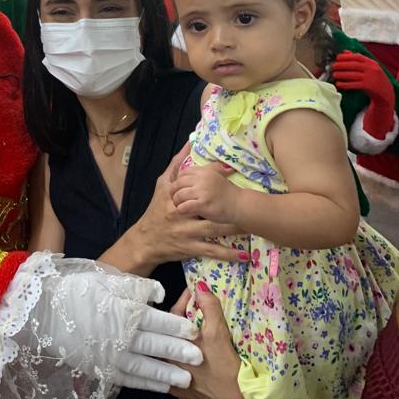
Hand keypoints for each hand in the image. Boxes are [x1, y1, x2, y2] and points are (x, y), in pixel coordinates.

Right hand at [46, 270, 201, 392]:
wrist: (46, 312)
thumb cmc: (78, 290)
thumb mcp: (107, 279)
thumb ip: (136, 286)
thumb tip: (162, 293)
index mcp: (122, 311)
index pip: (156, 320)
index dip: (177, 326)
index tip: (194, 331)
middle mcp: (119, 336)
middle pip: (154, 345)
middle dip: (178, 351)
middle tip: (198, 357)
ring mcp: (110, 354)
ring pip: (144, 366)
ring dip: (166, 373)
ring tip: (185, 379)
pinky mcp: (101, 367)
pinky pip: (128, 378)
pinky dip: (146, 383)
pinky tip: (161, 386)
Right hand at [118, 148, 245, 272]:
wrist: (145, 241)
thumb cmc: (156, 210)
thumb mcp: (162, 185)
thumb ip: (176, 165)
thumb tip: (190, 142)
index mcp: (174, 196)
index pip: (195, 185)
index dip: (213, 178)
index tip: (231, 172)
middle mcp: (180, 213)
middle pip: (210, 209)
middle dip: (230, 207)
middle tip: (250, 203)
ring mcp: (186, 232)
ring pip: (215, 229)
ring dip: (235, 229)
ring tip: (253, 226)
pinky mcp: (190, 248)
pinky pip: (212, 251)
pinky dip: (228, 254)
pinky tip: (243, 255)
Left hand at [169, 283, 242, 398]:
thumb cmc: (227, 370)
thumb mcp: (219, 336)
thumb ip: (210, 309)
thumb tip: (201, 287)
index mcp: (176, 344)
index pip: (174, 313)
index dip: (184, 299)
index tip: (194, 291)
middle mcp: (169, 360)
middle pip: (169, 332)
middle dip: (179, 318)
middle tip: (192, 308)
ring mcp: (173, 376)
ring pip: (169, 351)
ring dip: (177, 339)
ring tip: (190, 330)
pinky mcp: (180, 391)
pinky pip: (173, 371)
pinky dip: (178, 361)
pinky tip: (186, 357)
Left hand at [170, 164, 239, 223]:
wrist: (239, 204)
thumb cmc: (226, 191)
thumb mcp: (217, 174)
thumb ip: (209, 166)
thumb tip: (198, 149)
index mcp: (203, 171)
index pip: (183, 173)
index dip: (178, 180)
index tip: (180, 187)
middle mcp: (201, 179)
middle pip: (178, 183)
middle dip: (174, 191)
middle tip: (175, 198)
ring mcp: (202, 192)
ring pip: (179, 195)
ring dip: (177, 202)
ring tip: (179, 205)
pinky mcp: (203, 204)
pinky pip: (185, 206)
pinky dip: (182, 209)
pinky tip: (184, 211)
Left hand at [332, 51, 394, 137]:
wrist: (386, 93)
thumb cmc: (375, 79)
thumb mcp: (369, 68)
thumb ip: (358, 60)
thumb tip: (345, 51)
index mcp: (372, 63)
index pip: (358, 57)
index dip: (346, 57)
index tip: (337, 58)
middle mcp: (372, 69)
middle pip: (354, 65)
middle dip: (342, 65)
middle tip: (333, 66)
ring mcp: (371, 78)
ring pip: (353, 75)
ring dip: (342, 74)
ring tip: (334, 75)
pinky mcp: (369, 87)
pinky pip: (355, 85)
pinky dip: (346, 84)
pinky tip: (339, 84)